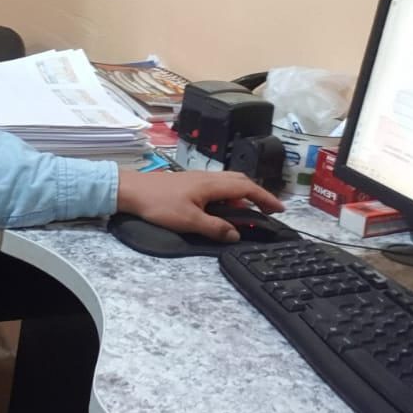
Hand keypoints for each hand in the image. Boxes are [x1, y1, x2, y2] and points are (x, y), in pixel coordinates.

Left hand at [115, 169, 285, 242]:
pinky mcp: (191, 182)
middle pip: (241, 180)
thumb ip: (214, 228)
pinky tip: (224, 208)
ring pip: (230, 182)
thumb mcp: (188, 221)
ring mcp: (199, 178)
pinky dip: (229, 195)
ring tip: (249, 212)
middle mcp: (209, 177)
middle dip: (258, 194)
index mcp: (212, 184)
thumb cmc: (159, 204)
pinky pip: (218, 186)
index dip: (265, 197)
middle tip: (268, 209)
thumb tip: (236, 234)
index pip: (247, 187)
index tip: (279, 208)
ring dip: (243, 194)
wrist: (132, 190)